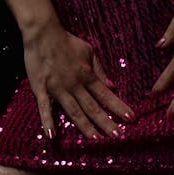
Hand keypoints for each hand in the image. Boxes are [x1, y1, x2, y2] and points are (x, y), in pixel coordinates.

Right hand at [23, 22, 135, 139]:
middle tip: (118, 137)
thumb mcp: (88, 51)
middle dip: (106, 123)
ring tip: (96, 140)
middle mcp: (75, 85)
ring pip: (74, 111)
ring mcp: (58, 88)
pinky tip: (52, 135)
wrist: (44, 34)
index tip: (131, 119)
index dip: (119, 107)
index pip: (106, 95)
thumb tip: (112, 86)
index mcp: (87, 75)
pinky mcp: (42, 89)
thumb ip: (100, 69)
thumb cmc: (67, 41)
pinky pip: (45, 107)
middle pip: (93, 107)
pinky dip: (48, 121)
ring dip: (86, 127)